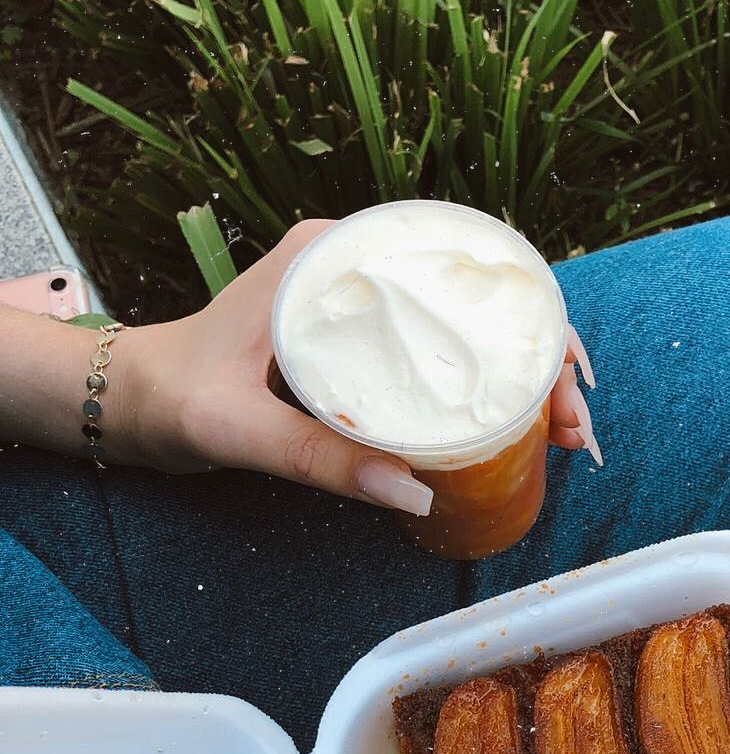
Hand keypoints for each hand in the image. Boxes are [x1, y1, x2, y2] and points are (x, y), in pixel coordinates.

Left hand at [113, 221, 598, 514]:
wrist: (130, 399)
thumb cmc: (174, 397)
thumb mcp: (239, 429)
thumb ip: (320, 458)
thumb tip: (417, 495)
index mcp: (332, 258)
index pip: (457, 267)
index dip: (531, 315)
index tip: (566, 370)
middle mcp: (358, 270)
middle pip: (479, 302)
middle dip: (543, 358)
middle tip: (575, 424)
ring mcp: (364, 308)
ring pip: (469, 332)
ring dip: (523, 378)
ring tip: (564, 432)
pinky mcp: (364, 344)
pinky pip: (441, 358)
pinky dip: (485, 390)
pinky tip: (515, 428)